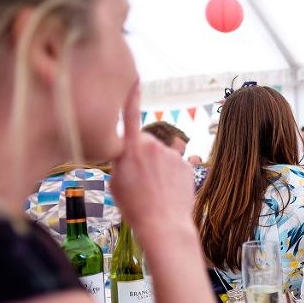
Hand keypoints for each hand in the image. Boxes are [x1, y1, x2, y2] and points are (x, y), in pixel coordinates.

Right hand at [110, 84, 194, 232]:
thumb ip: (122, 160)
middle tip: (140, 178)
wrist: (164, 224)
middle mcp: (153, 146)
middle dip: (143, 153)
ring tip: (155, 188)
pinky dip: (172, 173)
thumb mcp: (116, 182)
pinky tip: (169, 190)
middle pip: (145, 141)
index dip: (132, 97)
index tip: (135, 78)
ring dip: (158, 164)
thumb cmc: (134, 207)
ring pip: (162, 153)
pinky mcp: (187, 165)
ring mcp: (172, 155)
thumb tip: (128, 151)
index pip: (130, 116)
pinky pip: (177, 163)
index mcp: (131, 149)